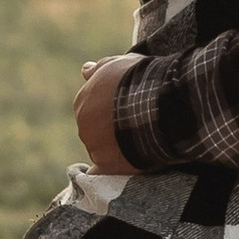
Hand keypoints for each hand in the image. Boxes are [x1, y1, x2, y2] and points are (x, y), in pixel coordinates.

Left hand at [75, 55, 142, 172]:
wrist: (156, 101)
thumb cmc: (139, 79)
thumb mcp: (118, 65)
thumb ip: (99, 70)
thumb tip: (85, 70)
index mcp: (82, 101)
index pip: (91, 111)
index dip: (109, 112)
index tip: (126, 110)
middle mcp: (83, 125)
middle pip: (95, 131)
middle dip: (111, 130)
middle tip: (135, 126)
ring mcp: (94, 146)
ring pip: (102, 150)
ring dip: (116, 148)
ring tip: (139, 143)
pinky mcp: (107, 165)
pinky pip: (103, 173)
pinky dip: (113, 169)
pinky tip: (125, 166)